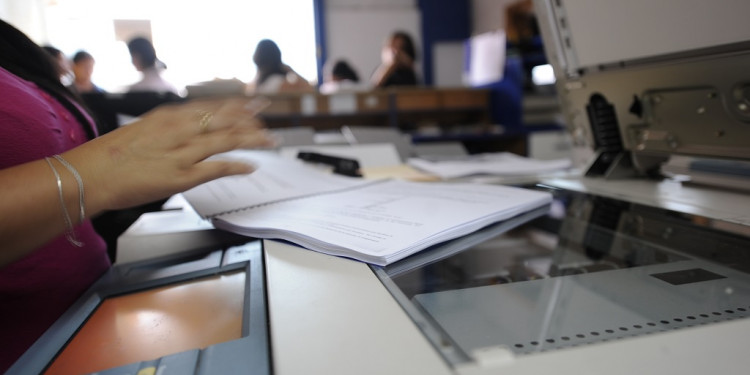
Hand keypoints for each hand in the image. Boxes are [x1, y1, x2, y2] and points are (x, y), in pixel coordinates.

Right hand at [64, 98, 273, 212]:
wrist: (90, 175)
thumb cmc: (111, 156)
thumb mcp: (143, 131)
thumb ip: (167, 129)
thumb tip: (187, 130)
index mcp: (168, 117)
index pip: (210, 107)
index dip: (234, 107)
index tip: (250, 106)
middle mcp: (178, 130)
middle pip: (223, 119)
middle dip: (249, 116)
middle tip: (267, 114)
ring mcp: (181, 152)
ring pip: (225, 140)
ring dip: (251, 139)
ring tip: (269, 140)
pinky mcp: (181, 176)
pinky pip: (216, 168)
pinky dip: (237, 166)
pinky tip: (251, 166)